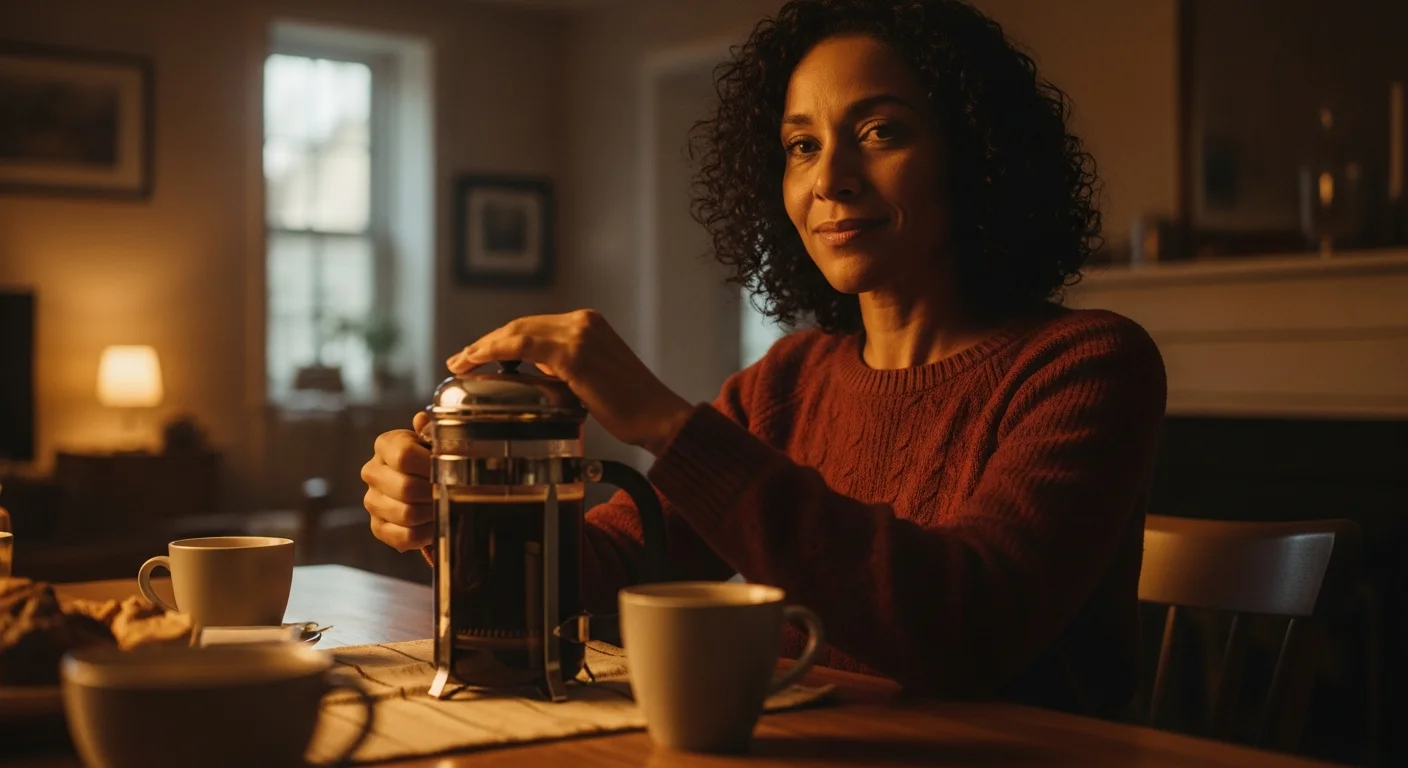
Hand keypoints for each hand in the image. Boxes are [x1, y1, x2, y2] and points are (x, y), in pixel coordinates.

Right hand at [361, 411, 433, 551]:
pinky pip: (403, 536)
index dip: (429, 466)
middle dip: (434, 493)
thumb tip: (422, 421)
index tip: (447, 470)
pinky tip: (435, 525)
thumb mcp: (433, 440)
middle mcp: (372, 472)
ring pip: (405, 514)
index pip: (404, 456)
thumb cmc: (431, 457)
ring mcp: (372, 501)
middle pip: (406, 488)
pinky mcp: (377, 527)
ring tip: (445, 508)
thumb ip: (431, 430)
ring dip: (431, 514)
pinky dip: (424, 534)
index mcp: (385, 445)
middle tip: (451, 494)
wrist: (422, 482)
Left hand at [449, 309, 692, 455]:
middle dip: (486, 342)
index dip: (500, 340)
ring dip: (483, 347)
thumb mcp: (591, 379)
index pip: (533, 327)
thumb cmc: (630, 408)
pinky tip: (476, 363)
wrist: (658, 417)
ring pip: (516, 332)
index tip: (477, 356)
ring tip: (462, 363)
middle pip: (520, 326)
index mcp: (589, 323)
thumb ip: (564, 369)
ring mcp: (579, 333)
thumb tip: (535, 374)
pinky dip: (494, 351)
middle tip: (461, 360)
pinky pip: (523, 345)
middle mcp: (583, 321)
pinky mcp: (574, 352)